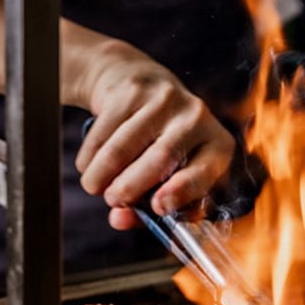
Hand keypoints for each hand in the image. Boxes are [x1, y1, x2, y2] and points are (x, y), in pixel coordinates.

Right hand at [68, 33, 234, 229]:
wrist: (137, 84)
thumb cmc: (157, 144)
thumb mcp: (165, 177)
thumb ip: (147, 206)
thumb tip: (119, 220)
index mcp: (217, 146)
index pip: (204, 171)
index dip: (181, 191)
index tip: (157, 207)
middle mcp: (197, 118)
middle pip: (162, 157)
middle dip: (131, 186)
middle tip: (113, 200)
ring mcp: (166, 98)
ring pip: (126, 146)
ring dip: (103, 172)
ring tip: (94, 186)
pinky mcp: (134, 88)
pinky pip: (105, 129)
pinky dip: (91, 154)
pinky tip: (88, 165)